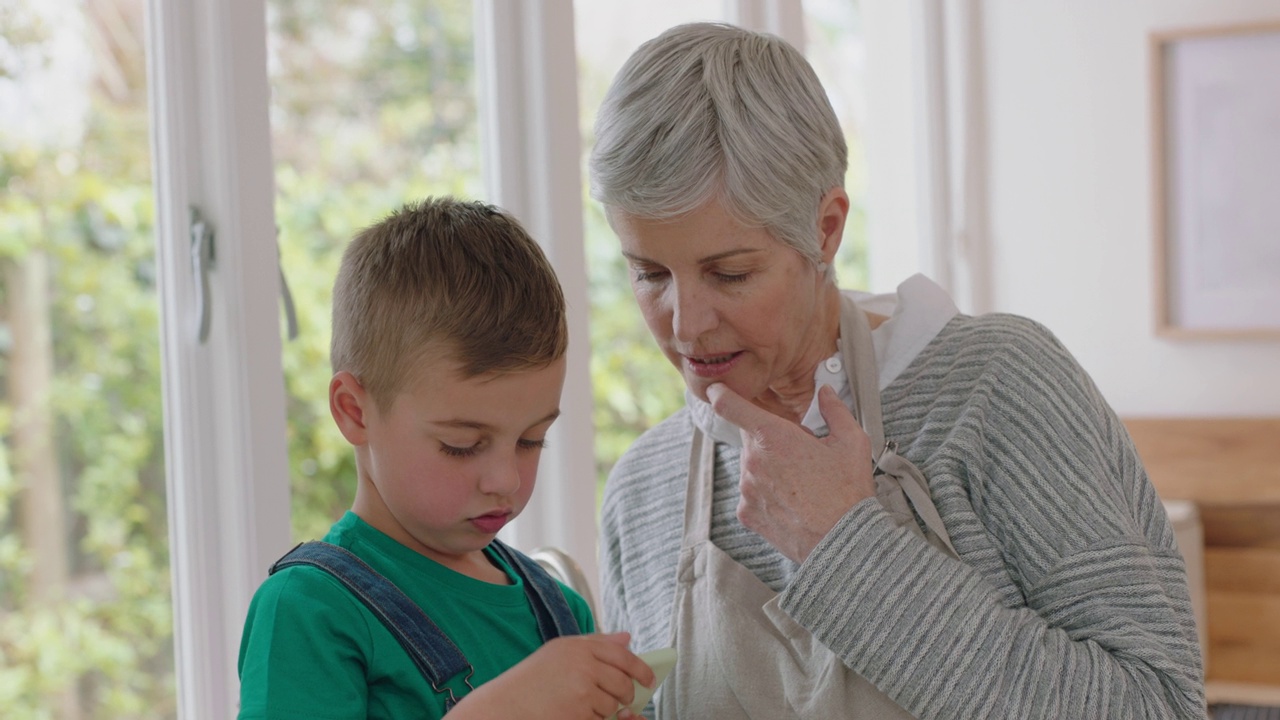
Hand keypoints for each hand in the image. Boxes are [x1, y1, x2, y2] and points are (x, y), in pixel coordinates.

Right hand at [447, 632, 654, 719]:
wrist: (505, 705)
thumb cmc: (531, 680)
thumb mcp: (560, 652)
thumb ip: (595, 643)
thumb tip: (627, 638)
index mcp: (578, 647)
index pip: (622, 655)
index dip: (640, 668)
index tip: (648, 679)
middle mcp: (583, 665)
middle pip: (623, 683)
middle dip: (627, 694)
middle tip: (623, 698)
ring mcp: (581, 691)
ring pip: (613, 705)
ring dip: (606, 710)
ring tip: (581, 705)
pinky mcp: (578, 713)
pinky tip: (575, 714)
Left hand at [707, 383, 875, 563]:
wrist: (842, 542)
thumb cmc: (847, 493)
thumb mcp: (851, 442)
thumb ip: (835, 410)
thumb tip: (827, 393)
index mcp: (773, 436)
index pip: (730, 405)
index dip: (720, 393)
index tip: (717, 390)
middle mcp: (753, 460)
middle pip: (752, 439)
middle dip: (772, 441)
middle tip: (801, 456)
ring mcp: (747, 489)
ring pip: (752, 467)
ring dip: (769, 469)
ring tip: (801, 484)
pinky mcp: (746, 513)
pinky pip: (751, 494)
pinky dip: (766, 494)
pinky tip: (792, 501)